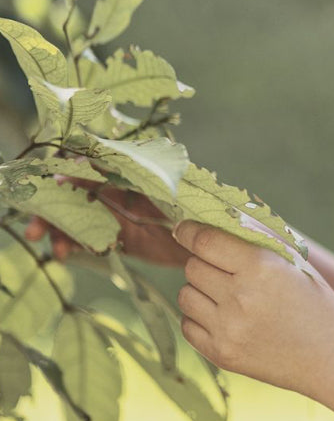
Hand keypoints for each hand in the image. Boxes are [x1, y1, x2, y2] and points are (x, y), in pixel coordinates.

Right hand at [23, 177, 186, 266]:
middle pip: (72, 194)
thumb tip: (94, 170)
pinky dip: (71, 245)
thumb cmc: (193, 206)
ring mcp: (113, 215)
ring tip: (56, 250)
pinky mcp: (116, 238)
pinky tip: (64, 254)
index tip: (54, 187)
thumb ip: (129, 179)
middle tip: (36, 228)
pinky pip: (86, 240)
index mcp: (126, 171)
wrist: (210, 242)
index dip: (66, 175)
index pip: (87, 166)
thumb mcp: (161, 189)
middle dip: (50, 209)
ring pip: (74, 219)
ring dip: (58, 231)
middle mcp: (115, 190)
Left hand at [171, 218, 333, 394]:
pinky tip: (224, 317)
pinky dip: (199, 318)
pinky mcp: (221, 354)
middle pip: (192, 267)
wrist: (330, 357)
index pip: (205, 241)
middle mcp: (241, 298)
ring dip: (200, 290)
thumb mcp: (295, 262)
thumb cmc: (315, 302)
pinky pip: (187, 325)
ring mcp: (228, 329)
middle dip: (203, 263)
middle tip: (223, 269)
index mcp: (261, 268)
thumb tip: (219, 217)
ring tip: (225, 295)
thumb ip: (258, 238)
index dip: (189, 232)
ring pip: (186, 295)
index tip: (184, 229)